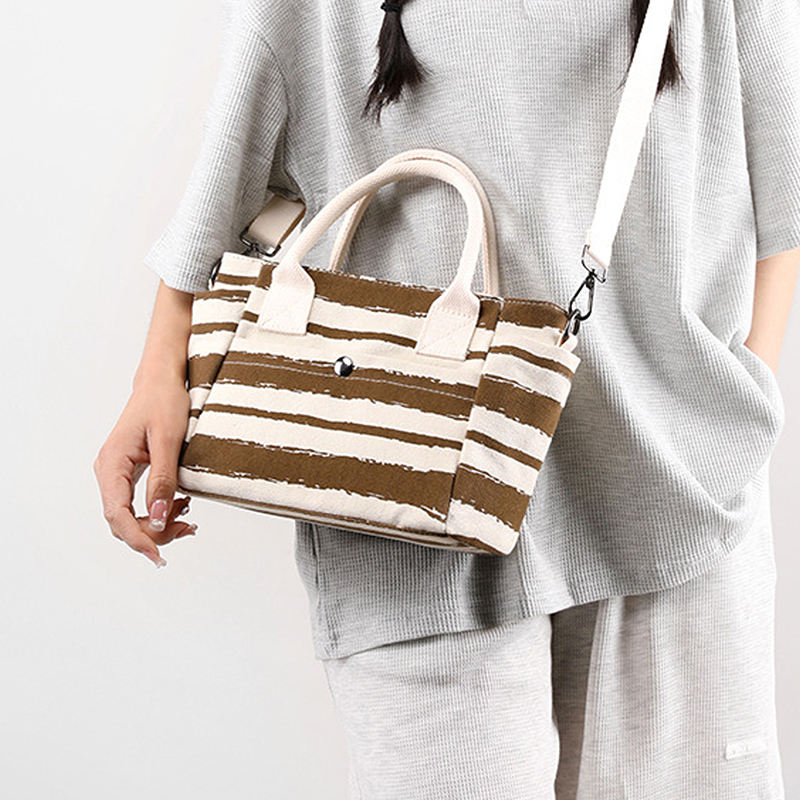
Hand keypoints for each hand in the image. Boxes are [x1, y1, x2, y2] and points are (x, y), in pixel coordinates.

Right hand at [93, 374, 196, 567]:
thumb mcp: (169, 440)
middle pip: (122, 520)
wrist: (160, 381)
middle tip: (187, 528)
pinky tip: (180, 506)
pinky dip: (158, 510)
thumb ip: (163, 480)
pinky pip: (137, 503)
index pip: (117, 514)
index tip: (160, 555)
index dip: (138, 538)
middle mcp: (108, 471)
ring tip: (187, 517)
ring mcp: (116, 473)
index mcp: (112, 463)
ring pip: (130, 514)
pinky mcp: (128, 473)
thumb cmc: (164, 402)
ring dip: (157, 523)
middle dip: (153, 533)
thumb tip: (158, 519)